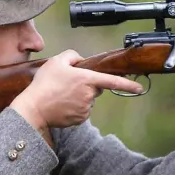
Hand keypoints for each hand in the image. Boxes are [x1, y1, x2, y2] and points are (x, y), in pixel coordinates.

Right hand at [11, 50, 143, 130]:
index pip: (112, 81)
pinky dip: (75, 107)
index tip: (140, 88)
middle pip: (96, 88)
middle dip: (87, 85)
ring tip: (61, 95)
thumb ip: (72, 56)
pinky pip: (83, 110)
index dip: (127, 84)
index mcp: (86, 79)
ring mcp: (86, 109)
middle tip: (68, 84)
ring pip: (89, 100)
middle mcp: (89, 95)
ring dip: (80, 97)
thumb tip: (80, 60)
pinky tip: (63, 104)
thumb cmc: (44, 84)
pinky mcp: (81, 119)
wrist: (34, 108)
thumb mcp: (56, 61)